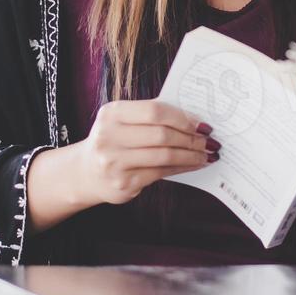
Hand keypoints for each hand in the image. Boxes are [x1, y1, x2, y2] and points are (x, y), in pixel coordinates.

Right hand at [74, 100, 218, 205]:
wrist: (86, 172)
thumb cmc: (114, 140)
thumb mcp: (124, 121)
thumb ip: (151, 116)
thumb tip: (194, 119)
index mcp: (112, 113)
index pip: (154, 111)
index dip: (182, 117)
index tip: (201, 123)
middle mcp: (109, 137)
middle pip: (161, 135)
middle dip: (190, 138)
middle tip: (208, 140)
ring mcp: (114, 162)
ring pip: (164, 156)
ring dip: (191, 155)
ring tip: (206, 154)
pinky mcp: (123, 183)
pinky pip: (161, 173)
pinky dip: (182, 168)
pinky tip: (193, 165)